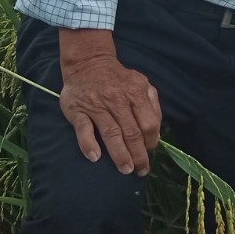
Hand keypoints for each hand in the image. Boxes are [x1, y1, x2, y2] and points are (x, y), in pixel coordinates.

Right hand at [58, 28, 161, 175]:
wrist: (88, 63)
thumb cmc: (118, 79)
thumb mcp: (141, 83)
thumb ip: (151, 103)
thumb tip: (157, 130)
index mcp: (136, 93)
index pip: (149, 122)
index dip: (151, 140)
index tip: (150, 152)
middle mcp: (117, 100)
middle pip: (132, 131)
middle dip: (138, 154)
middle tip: (141, 170)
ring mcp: (96, 105)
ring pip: (111, 133)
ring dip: (119, 154)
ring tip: (125, 170)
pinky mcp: (77, 110)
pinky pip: (84, 129)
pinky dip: (89, 144)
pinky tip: (95, 157)